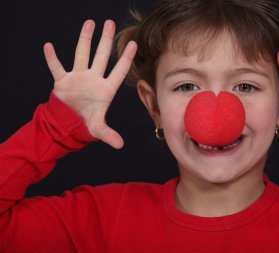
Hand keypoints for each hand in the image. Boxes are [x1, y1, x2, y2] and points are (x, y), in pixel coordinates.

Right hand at [43, 20, 136, 148]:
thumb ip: (108, 134)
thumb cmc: (86, 124)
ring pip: (81, 54)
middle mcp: (93, 79)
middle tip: (110, 23)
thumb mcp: (98, 128)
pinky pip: (56, 67)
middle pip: (101, 56)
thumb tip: (120, 145)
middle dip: (105, 40)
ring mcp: (78, 78)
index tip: (134, 44)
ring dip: (84, 39)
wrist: (68, 124)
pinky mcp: (62, 81)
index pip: (118, 71)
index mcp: (105, 90)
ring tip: (90, 23)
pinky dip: (52, 58)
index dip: (126, 58)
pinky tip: (48, 46)